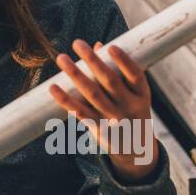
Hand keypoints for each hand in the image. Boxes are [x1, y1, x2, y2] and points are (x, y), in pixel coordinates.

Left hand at [49, 40, 158, 182]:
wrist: (136, 151)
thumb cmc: (132, 112)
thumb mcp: (133, 94)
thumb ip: (117, 71)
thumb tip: (98, 45)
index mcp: (142, 95)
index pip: (135, 75)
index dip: (124, 61)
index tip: (111, 46)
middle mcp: (129, 107)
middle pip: (110, 81)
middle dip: (93, 61)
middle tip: (77, 43)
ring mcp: (114, 119)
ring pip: (92, 94)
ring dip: (76, 75)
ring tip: (62, 58)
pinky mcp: (99, 129)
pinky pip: (80, 112)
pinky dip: (66, 100)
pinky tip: (54, 88)